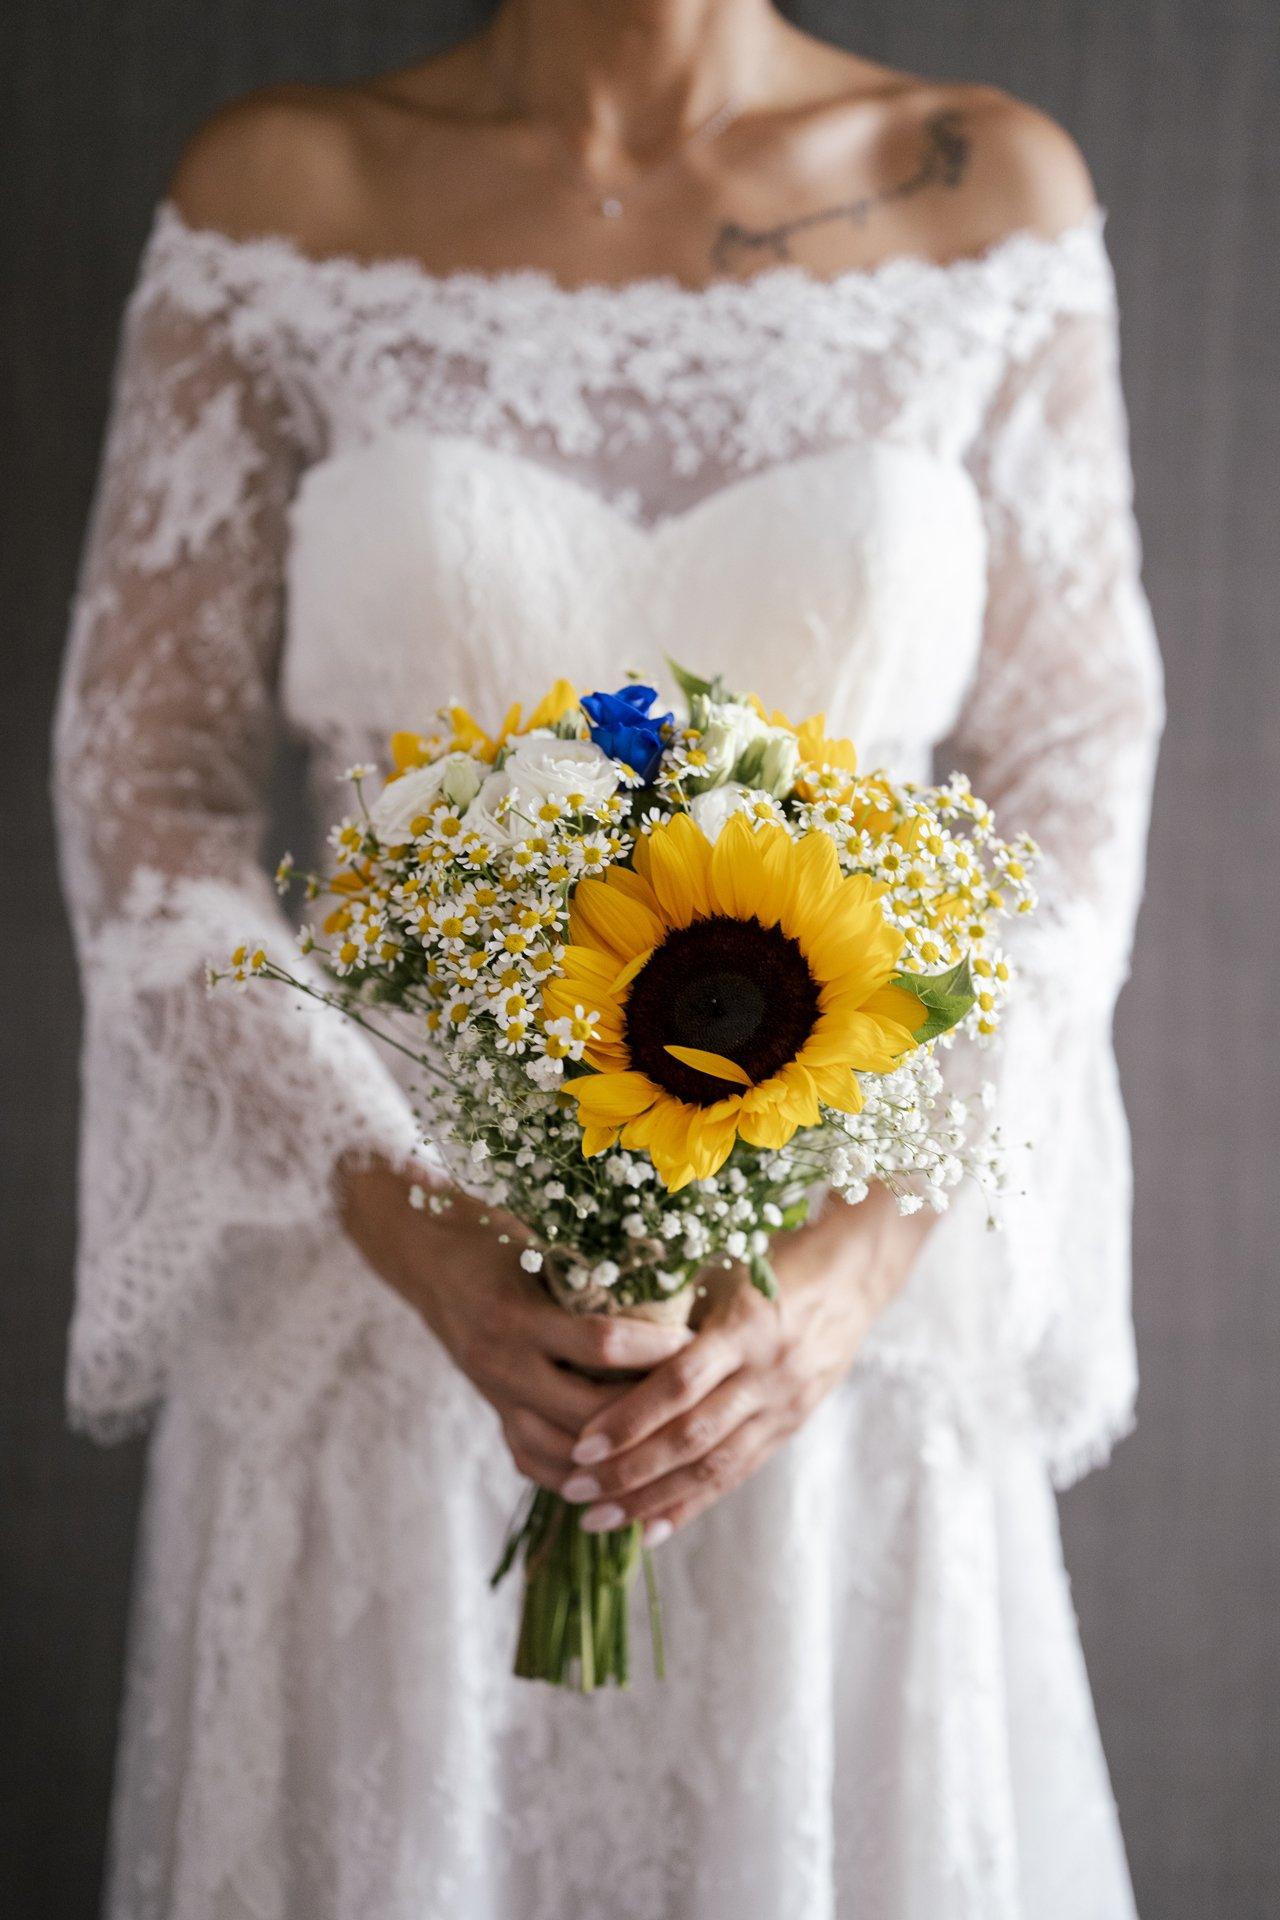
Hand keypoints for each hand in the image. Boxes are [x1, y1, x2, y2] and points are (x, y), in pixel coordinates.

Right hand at [337, 1156, 692, 1488]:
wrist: (429, 1262)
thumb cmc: (496, 1241)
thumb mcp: (541, 1246)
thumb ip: (592, 1274)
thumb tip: (671, 1285)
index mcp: (516, 1316)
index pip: (601, 1343)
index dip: (655, 1348)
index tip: (698, 1339)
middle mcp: (501, 1364)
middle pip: (588, 1410)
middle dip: (647, 1411)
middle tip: (697, 1403)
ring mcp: (494, 1397)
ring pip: (563, 1451)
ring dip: (616, 1456)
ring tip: (667, 1447)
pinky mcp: (493, 1414)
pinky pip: (535, 1462)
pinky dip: (577, 1473)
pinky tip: (618, 1472)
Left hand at [558, 1185, 933, 1542]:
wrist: (853, 1272)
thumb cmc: (770, 1258)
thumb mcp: (720, 1271)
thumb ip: (668, 1308)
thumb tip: (592, 1337)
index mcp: (745, 1326)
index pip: (679, 1385)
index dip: (629, 1419)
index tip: (580, 1444)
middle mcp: (767, 1373)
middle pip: (691, 1436)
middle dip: (628, 1470)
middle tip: (574, 1489)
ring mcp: (784, 1405)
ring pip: (713, 1467)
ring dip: (651, 1499)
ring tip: (598, 1518)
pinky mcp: (791, 1425)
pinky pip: (736, 1474)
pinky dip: (690, 1504)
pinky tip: (649, 1530)